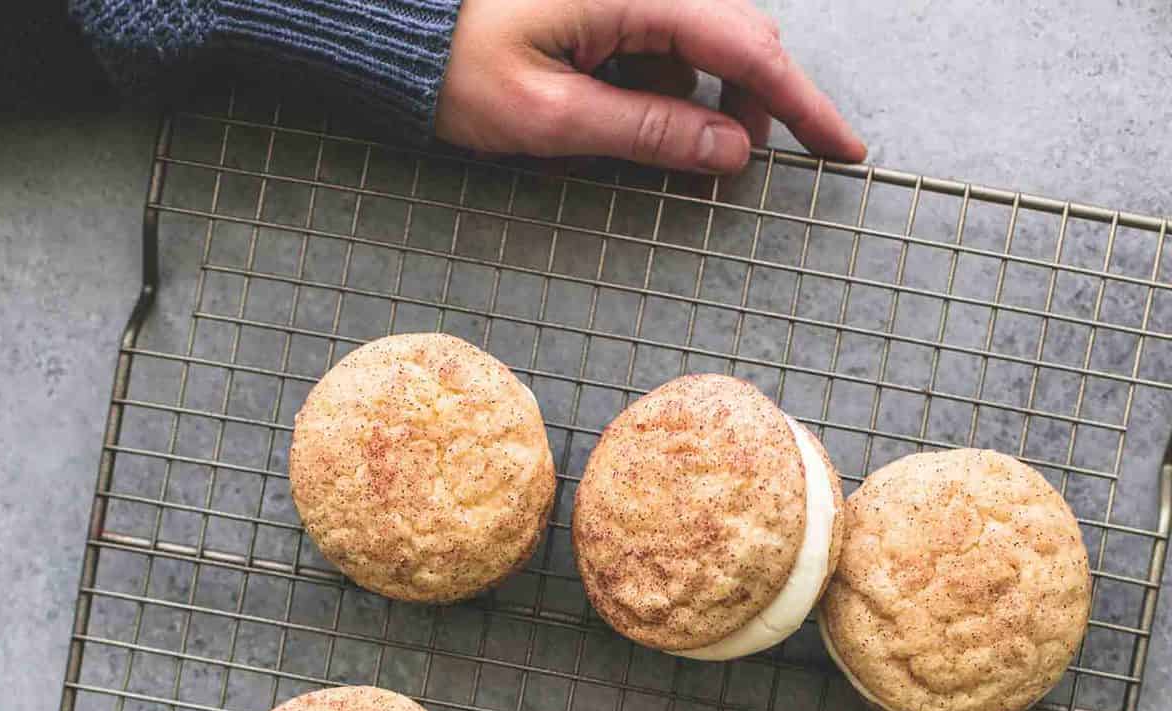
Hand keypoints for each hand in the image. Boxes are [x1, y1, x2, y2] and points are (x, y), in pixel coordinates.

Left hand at [435, 0, 863, 172]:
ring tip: (676, 153)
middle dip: (755, 106)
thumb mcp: (549, 117)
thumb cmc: (453, 65)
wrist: (391, 27)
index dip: (801, 103)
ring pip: (706, 40)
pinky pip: (665, 40)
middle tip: (740, 170)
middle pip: (738, 36)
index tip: (843, 148)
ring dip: (708, 100)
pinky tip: (632, 116)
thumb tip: (731, 153)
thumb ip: (646, 133)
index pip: (746, 47)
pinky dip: (668, 86)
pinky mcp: (610, 2)